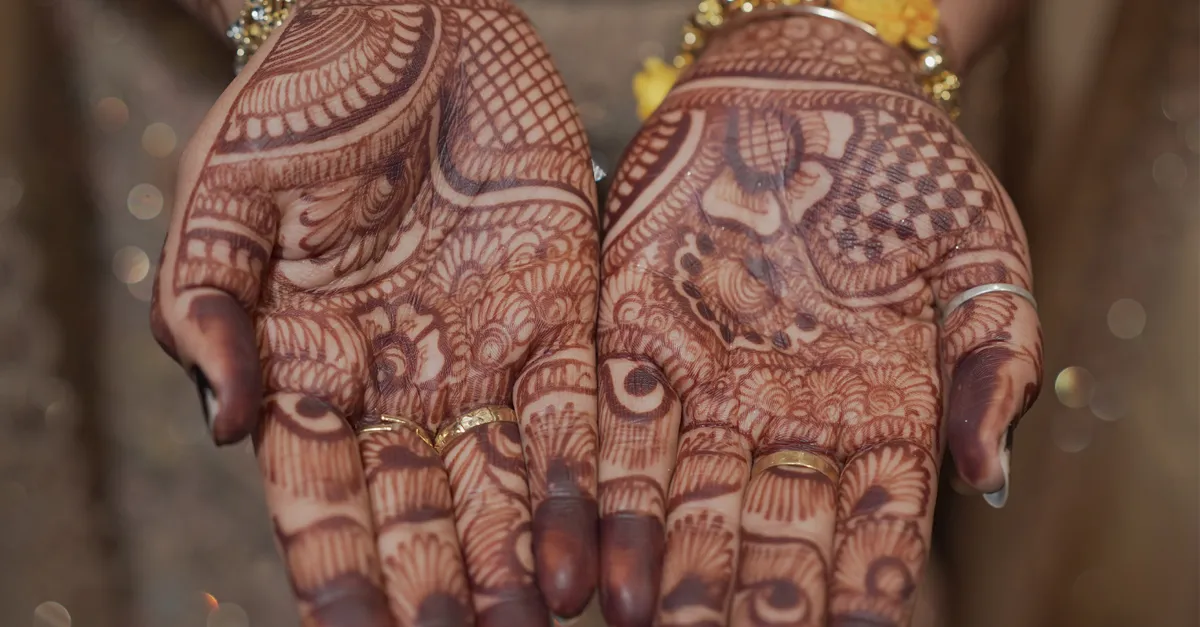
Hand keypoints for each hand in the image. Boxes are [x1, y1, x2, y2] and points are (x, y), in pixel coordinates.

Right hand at [150, 1, 599, 623]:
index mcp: (315, 371)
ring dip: (517, 563)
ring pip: (504, 487)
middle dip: (439, 587)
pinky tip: (591, 565)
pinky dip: (583, 492)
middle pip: (422, 513)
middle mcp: (405, 384)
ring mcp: (486, 355)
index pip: (323, 500)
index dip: (338, 573)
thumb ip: (208, 314)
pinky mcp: (563, 315)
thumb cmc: (299, 104)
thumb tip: (228, 431)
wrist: (405, 18)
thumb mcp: (224, 202)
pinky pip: (578, 419)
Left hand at [597, 14, 1041, 626]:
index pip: (873, 526)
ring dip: (667, 565)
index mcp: (875, 413)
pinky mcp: (631, 330)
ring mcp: (704, 380)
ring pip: (684, 496)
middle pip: (769, 530)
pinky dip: (603, 489)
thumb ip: (991, 367)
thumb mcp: (981, 258)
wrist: (812, 83)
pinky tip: (594, 553)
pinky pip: (613, 422)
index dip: (865, 587)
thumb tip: (986, 480)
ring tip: (653, 625)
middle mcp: (784, 415)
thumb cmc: (910, 171)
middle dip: (751, 600)